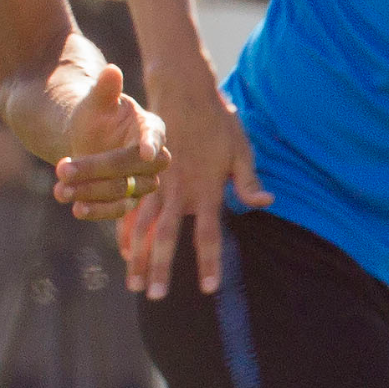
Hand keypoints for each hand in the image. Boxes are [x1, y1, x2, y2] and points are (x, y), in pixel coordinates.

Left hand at [6, 62, 163, 221]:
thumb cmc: (96, 114)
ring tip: (59, 190)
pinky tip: (76, 209)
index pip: (154, 135)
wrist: (87, 137)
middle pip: (130, 168)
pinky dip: (96, 210)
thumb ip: (105, 89)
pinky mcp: (128, 200)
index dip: (150, 143)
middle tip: (61, 169)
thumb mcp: (96, 100)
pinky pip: (117, 209)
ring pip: (123, 192)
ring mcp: (141, 181)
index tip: (144, 152)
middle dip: (96, 169)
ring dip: (90, 193)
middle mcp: (152, 157)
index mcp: (150, 127)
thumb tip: (111, 70)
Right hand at [128, 65, 268, 297]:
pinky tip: (122, 252)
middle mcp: (178, 192)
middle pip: (167, 237)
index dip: (208, 263)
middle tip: (154, 296)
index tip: (207, 289)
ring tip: (133, 284)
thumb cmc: (218, 122)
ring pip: (142, 227)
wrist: (183, 90)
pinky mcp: (144, 175)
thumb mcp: (241, 149)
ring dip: (137, 257)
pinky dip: (125, 232)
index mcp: (206, 190)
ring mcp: (158, 184)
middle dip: (160, 268)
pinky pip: (131, 209)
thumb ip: (248, 180)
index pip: (208, 235)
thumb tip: (266, 202)